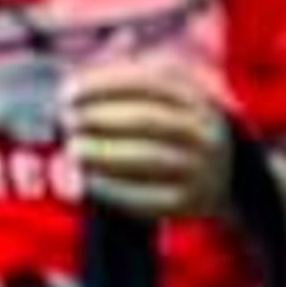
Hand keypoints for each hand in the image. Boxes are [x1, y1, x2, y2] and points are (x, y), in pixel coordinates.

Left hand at [62, 65, 234, 223]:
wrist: (219, 181)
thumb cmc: (170, 135)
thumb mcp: (163, 104)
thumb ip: (125, 92)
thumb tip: (72, 92)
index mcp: (195, 100)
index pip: (149, 83)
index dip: (104, 85)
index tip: (67, 93)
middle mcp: (202, 133)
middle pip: (148, 119)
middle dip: (101, 117)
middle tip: (66, 121)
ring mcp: (199, 169)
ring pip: (148, 157)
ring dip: (103, 152)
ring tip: (72, 149)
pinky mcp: (187, 203)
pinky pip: (146, 197)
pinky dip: (112, 188)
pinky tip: (87, 181)